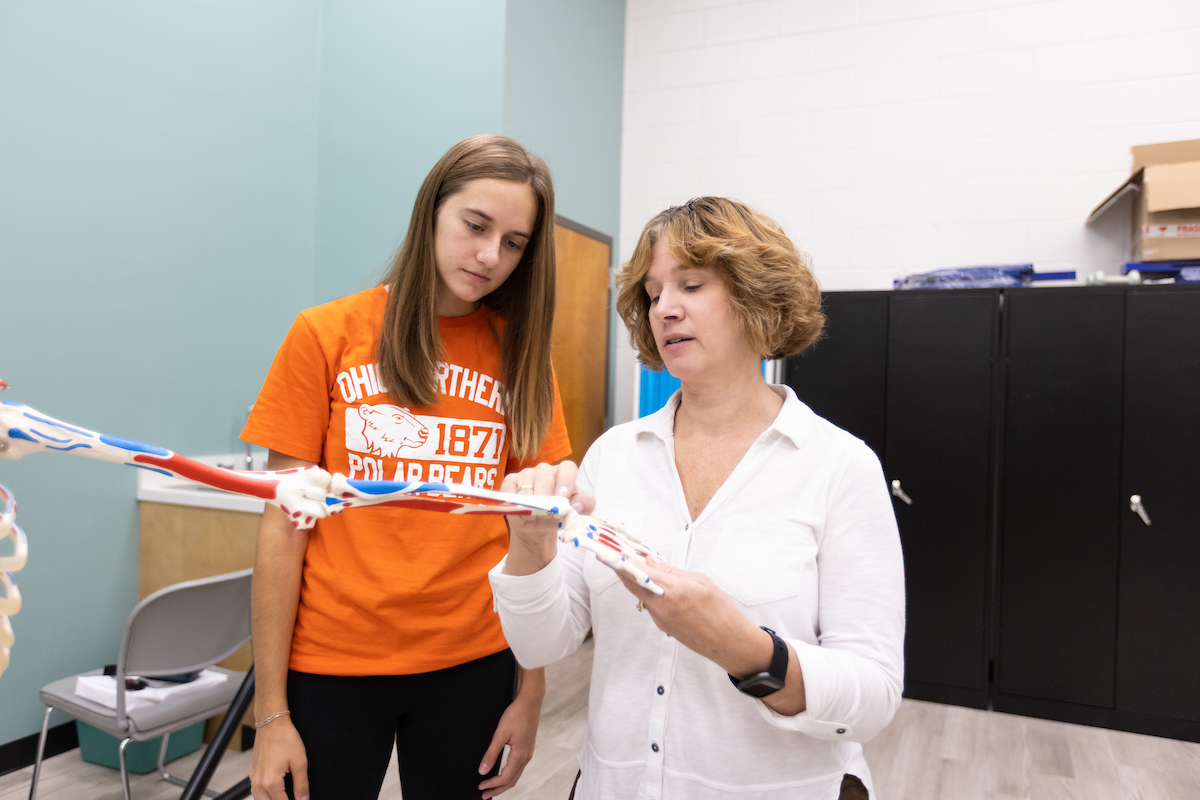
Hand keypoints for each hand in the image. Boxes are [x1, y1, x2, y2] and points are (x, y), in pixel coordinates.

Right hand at [249, 717, 308, 799]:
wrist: (271, 723)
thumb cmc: (284, 738)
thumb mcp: (300, 762)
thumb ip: (302, 784)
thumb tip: (304, 799)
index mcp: (271, 782)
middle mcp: (259, 782)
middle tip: (294, 798)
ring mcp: (253, 778)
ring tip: (285, 795)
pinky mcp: (252, 773)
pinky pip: (256, 792)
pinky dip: (264, 795)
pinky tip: (274, 792)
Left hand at [477, 686, 541, 797]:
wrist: (530, 702)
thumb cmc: (516, 715)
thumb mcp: (500, 734)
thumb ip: (491, 753)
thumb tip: (483, 770)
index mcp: (520, 755)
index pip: (505, 777)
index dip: (492, 785)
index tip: (481, 787)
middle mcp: (526, 757)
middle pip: (512, 780)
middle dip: (498, 789)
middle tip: (485, 795)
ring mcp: (528, 753)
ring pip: (516, 775)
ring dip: (504, 783)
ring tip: (492, 787)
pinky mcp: (527, 748)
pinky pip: (519, 767)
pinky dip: (510, 775)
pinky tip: (503, 773)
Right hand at [501, 462, 593, 575]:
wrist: (537, 523)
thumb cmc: (557, 514)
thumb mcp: (573, 513)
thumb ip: (583, 506)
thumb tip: (576, 505)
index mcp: (563, 473)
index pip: (568, 468)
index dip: (566, 480)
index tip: (563, 496)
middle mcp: (544, 469)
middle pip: (545, 478)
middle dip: (546, 498)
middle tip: (547, 514)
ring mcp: (526, 473)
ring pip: (528, 487)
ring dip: (531, 505)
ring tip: (535, 516)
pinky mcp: (510, 481)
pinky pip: (511, 492)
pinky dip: (516, 505)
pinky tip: (522, 512)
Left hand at [617, 556, 766, 675]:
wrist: (729, 643)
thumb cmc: (721, 612)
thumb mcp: (701, 582)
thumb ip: (672, 572)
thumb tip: (651, 562)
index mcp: (674, 591)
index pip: (639, 573)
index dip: (622, 561)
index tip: (610, 550)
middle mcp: (662, 607)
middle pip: (633, 585)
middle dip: (622, 568)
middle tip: (616, 553)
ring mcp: (661, 619)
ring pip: (640, 595)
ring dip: (635, 580)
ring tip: (637, 564)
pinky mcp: (663, 626)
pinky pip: (649, 604)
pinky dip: (647, 591)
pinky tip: (652, 583)